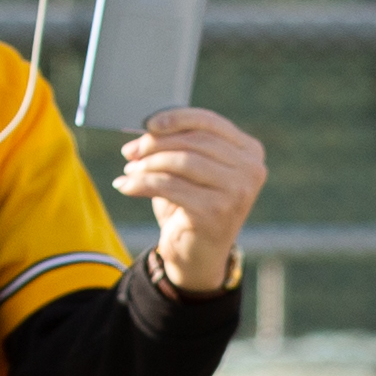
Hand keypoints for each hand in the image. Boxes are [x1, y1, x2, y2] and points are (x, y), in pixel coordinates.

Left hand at [114, 107, 266, 294]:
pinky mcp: (216, 212)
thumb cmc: (192, 207)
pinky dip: (141, 183)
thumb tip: (147, 127)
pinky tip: (125, 186)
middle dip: (156, 143)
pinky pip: (169, 186)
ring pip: (181, 161)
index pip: (210, 122)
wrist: (197, 257)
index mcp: (250, 152)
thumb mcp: (191, 170)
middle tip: (130, 152)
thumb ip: (181, 144)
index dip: (176, 118)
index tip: (147, 123)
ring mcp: (237, 193)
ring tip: (130, 170)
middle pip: (194, 141)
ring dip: (148, 164)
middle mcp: (251, 171)